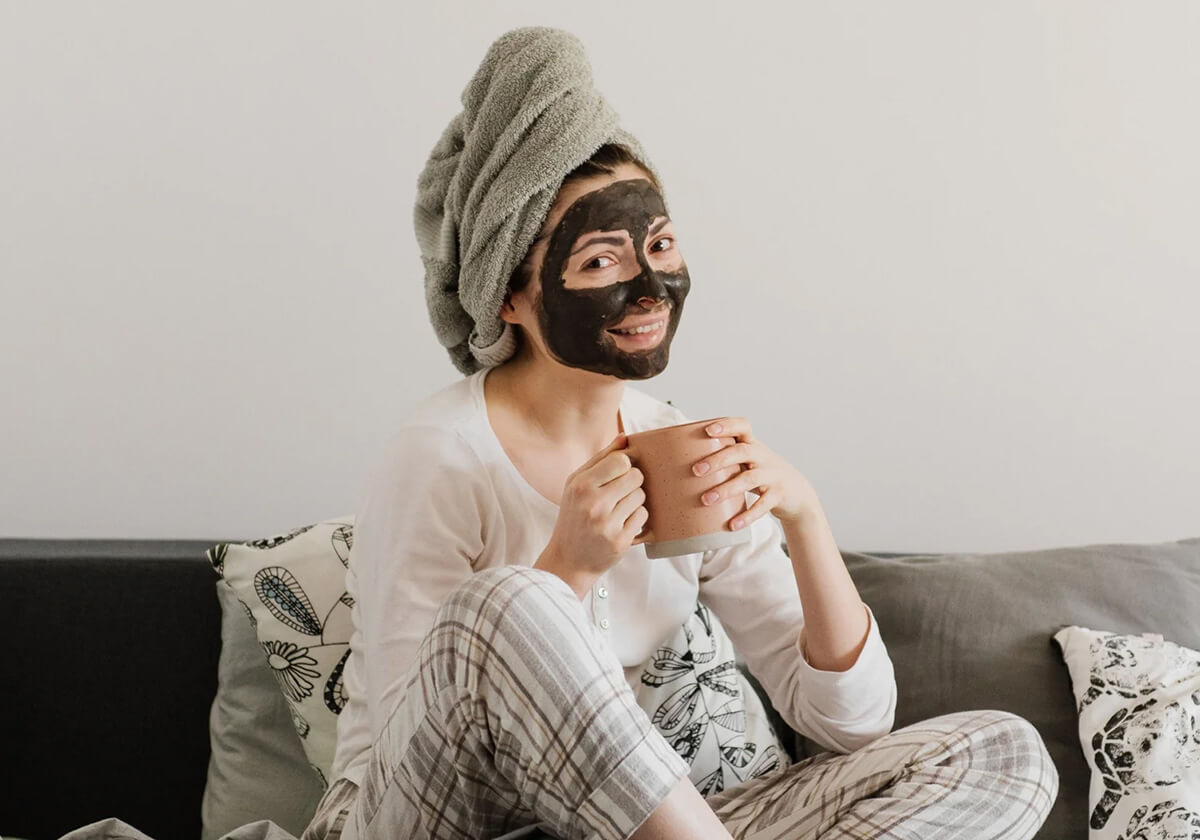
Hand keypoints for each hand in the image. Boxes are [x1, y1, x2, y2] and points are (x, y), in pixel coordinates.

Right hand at [535, 434, 647, 594]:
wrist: (569, 559)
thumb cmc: (573, 516)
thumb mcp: (576, 484)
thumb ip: (601, 459)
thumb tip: (626, 437)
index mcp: (581, 486)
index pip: (621, 461)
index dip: (625, 465)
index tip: (618, 474)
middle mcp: (594, 504)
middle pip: (636, 477)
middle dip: (632, 483)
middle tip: (620, 493)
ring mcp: (607, 525)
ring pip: (641, 497)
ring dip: (634, 501)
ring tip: (618, 509)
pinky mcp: (620, 542)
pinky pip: (643, 518)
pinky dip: (636, 519)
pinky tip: (622, 524)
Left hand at [691, 417, 818, 530]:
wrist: (798, 494)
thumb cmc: (760, 475)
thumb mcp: (747, 462)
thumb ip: (724, 459)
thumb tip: (678, 463)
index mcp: (752, 445)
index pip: (742, 426)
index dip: (726, 426)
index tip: (707, 431)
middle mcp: (763, 456)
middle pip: (741, 452)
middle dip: (717, 460)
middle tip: (695, 471)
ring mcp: (772, 475)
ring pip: (749, 479)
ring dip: (725, 489)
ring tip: (705, 500)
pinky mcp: (779, 495)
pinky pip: (762, 505)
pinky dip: (747, 516)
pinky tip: (732, 525)